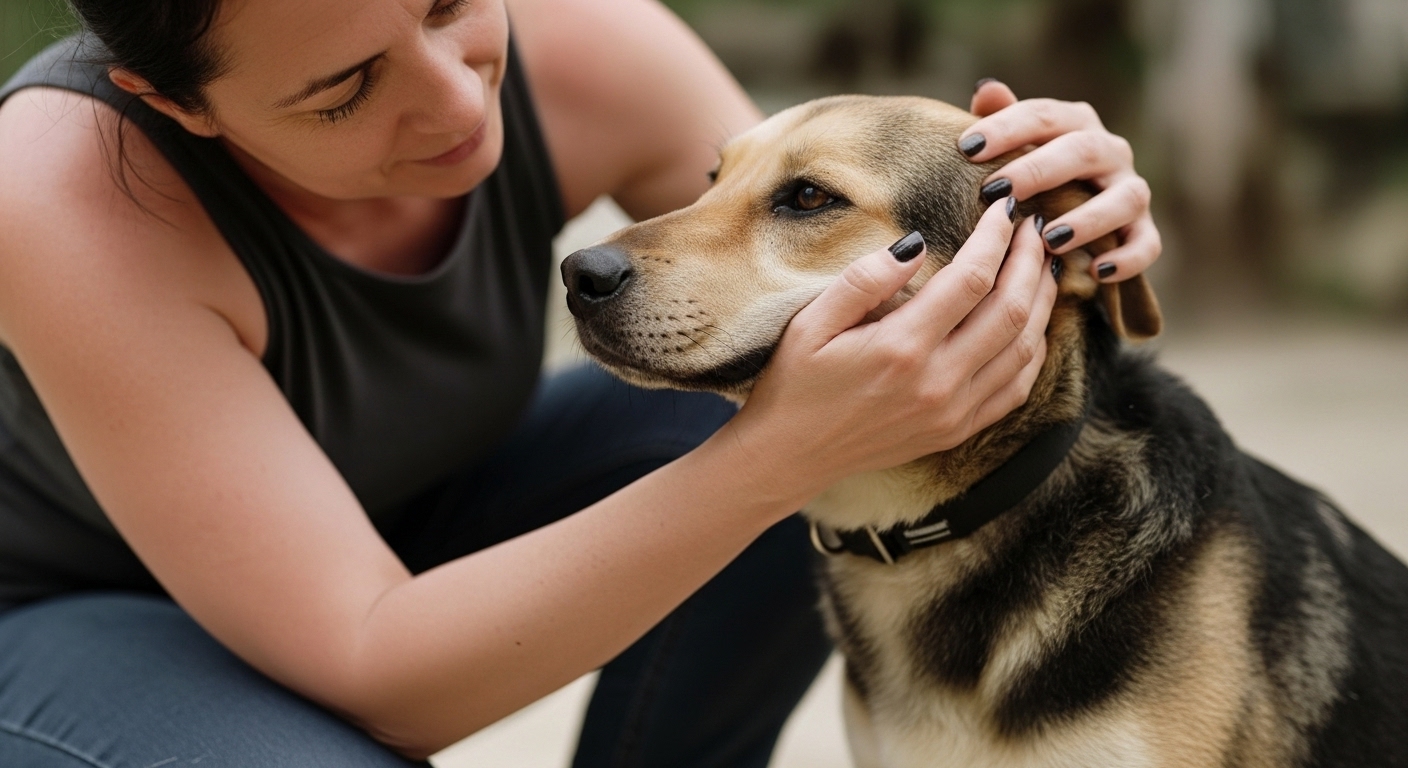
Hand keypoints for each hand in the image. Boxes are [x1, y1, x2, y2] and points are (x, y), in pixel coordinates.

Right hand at [726, 200, 1056, 491]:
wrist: (789, 455)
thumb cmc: (793, 383)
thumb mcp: (810, 323)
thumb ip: (864, 280)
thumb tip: (916, 244)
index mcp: (901, 348)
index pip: (971, 279)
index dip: (996, 238)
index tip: (1003, 208)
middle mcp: (937, 382)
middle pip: (1011, 311)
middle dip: (1029, 261)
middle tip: (1036, 227)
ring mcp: (952, 412)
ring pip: (1024, 349)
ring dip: (1041, 302)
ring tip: (1042, 265)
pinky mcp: (956, 431)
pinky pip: (1016, 387)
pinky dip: (1034, 350)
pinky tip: (1033, 322)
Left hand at [958, 81, 1160, 282]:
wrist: (1077, 217)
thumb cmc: (1034, 174)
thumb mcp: (1016, 146)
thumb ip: (1003, 118)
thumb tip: (987, 89)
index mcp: (1076, 124)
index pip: (1043, 115)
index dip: (1006, 128)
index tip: (966, 148)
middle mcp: (1110, 152)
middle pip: (1082, 150)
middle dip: (1038, 170)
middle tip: (996, 191)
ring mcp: (1131, 191)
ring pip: (1125, 198)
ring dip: (1089, 218)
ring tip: (1049, 238)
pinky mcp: (1143, 230)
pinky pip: (1147, 244)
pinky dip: (1128, 258)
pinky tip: (1097, 271)